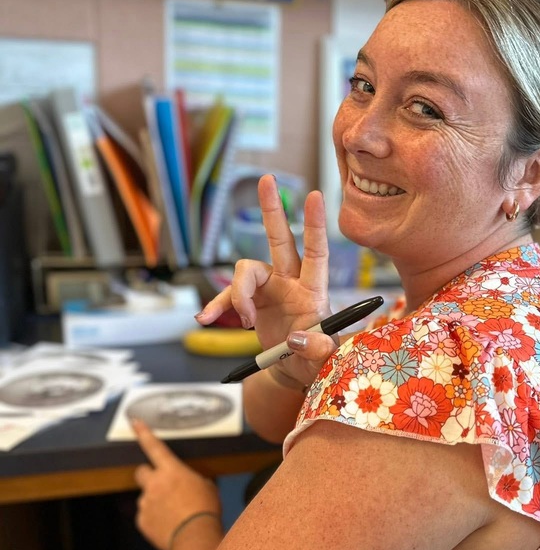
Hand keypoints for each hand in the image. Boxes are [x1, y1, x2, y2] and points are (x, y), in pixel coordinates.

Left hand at [133, 419, 221, 549]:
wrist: (195, 536)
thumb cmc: (206, 508)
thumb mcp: (206, 487)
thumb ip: (191, 481)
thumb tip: (188, 486)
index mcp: (171, 470)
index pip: (155, 447)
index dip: (144, 433)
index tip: (134, 421)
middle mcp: (154, 483)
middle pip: (141, 472)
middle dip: (148, 476)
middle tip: (161, 486)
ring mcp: (145, 503)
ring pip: (146, 497)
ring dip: (155, 502)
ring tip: (173, 514)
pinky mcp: (142, 522)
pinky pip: (146, 517)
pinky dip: (154, 520)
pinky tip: (168, 526)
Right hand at [196, 175, 336, 389]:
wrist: (295, 371)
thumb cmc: (317, 361)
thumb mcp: (324, 360)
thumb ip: (316, 350)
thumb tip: (296, 338)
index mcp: (314, 291)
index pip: (316, 253)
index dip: (314, 225)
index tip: (315, 196)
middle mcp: (291, 282)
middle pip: (280, 240)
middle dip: (272, 210)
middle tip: (267, 179)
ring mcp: (269, 289)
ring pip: (245, 272)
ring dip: (237, 295)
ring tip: (243, 322)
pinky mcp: (250, 302)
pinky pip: (226, 297)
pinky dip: (216, 306)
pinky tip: (204, 318)